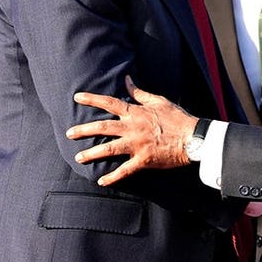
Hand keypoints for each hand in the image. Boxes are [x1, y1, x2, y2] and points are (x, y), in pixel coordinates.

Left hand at [68, 77, 197, 185]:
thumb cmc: (177, 118)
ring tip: (78, 157)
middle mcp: (133, 128)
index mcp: (136, 113)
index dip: (92, 99)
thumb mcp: (158, 101)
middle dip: (84, 130)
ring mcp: (137, 145)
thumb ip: (139, 93)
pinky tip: (101, 181)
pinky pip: (124, 171)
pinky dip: (112, 177)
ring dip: (92, 153)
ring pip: (109, 149)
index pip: (109, 102)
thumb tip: (127, 80)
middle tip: (69, 133)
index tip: (77, 97)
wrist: (193, 138)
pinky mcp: (143, 161)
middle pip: (103, 127)